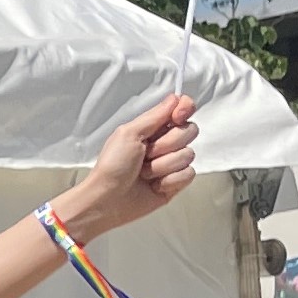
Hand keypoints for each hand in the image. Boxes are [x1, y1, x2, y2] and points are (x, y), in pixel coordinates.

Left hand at [57, 95, 199, 239]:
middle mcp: (165, 143)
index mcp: (153, 128)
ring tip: (144, 173)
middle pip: (190, 130)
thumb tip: (175, 98)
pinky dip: (169, 180)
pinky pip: (188, 174)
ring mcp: (171, 163)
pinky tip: (154, 185)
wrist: (107, 200)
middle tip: (146, 154)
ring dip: (162, 165)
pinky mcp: (176, 182)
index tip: (177, 117)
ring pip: (188, 154)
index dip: (185, 109)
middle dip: (167, 144)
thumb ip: (155, 115)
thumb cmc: (112, 167)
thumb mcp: (128, 133)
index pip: (183, 109)